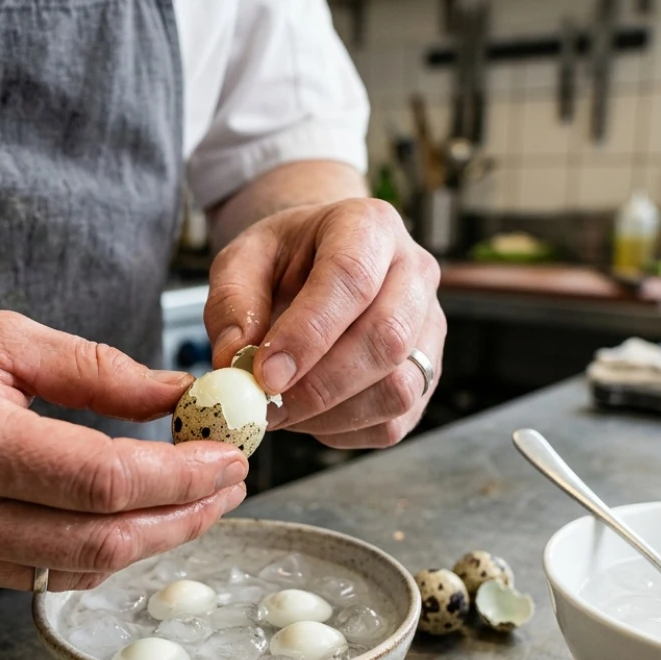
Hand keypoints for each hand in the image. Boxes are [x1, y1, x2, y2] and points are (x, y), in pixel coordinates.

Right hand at [0, 310, 247, 591]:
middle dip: (185, 516)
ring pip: (83, 568)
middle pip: (106, 540)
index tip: (230, 457)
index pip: (106, 481)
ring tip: (197, 501)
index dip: (181, 476)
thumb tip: (177, 394)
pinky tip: (134, 519)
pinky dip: (102, 550)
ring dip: (153, 539)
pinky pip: (47, 574)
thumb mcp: (1, 338)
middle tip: (230, 484)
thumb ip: (96, 370)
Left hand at [204, 198, 444, 448]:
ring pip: (399, 388)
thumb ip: (232, 305)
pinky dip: (344, 431)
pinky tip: (309, 415)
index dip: (308, 333)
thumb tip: (235, 361)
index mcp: (369, 226)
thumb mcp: (241, 261)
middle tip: (266, 406)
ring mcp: (429, 327)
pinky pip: (394, 421)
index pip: (351, 278)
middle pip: (386, 338)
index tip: (265, 374)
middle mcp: (414, 272)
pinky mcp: (426, 375)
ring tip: (282, 410)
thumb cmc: (282, 261)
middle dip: (319, 385)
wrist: (316, 265)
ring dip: (331, 413)